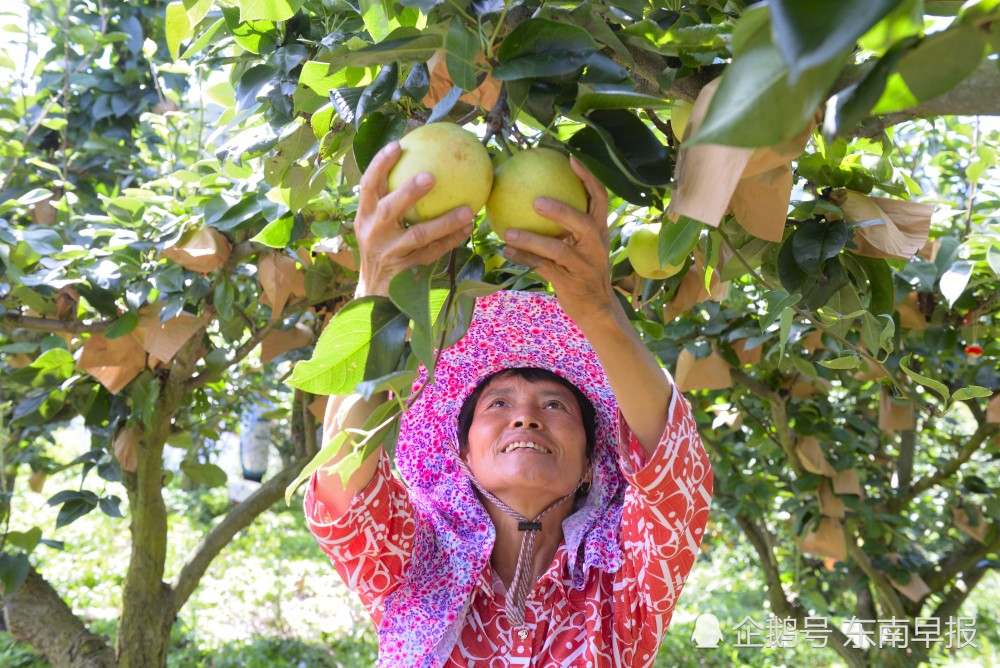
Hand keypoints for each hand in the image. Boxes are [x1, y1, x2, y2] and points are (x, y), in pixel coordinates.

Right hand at [353, 142, 474, 296]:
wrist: (373, 293)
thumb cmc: (382, 251)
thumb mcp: (377, 227)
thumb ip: (391, 201)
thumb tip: (419, 166)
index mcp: (364, 216)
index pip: (368, 185)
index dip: (380, 164)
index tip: (398, 145)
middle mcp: (372, 233)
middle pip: (389, 208)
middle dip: (409, 191)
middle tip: (432, 176)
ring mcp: (389, 253)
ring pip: (418, 234)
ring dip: (444, 221)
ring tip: (468, 210)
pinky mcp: (405, 270)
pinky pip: (433, 252)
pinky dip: (451, 240)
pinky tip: (467, 229)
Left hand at [500, 157, 615, 324]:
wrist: (596, 308)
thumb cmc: (582, 271)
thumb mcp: (583, 246)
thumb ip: (569, 226)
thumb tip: (537, 197)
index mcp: (600, 230)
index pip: (600, 198)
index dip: (588, 178)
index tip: (570, 159)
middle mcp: (596, 245)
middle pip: (582, 222)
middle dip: (560, 210)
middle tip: (536, 201)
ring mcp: (584, 265)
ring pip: (558, 249)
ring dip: (531, 240)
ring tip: (508, 233)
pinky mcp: (571, 282)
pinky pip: (543, 267)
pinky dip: (524, 258)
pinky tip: (506, 252)